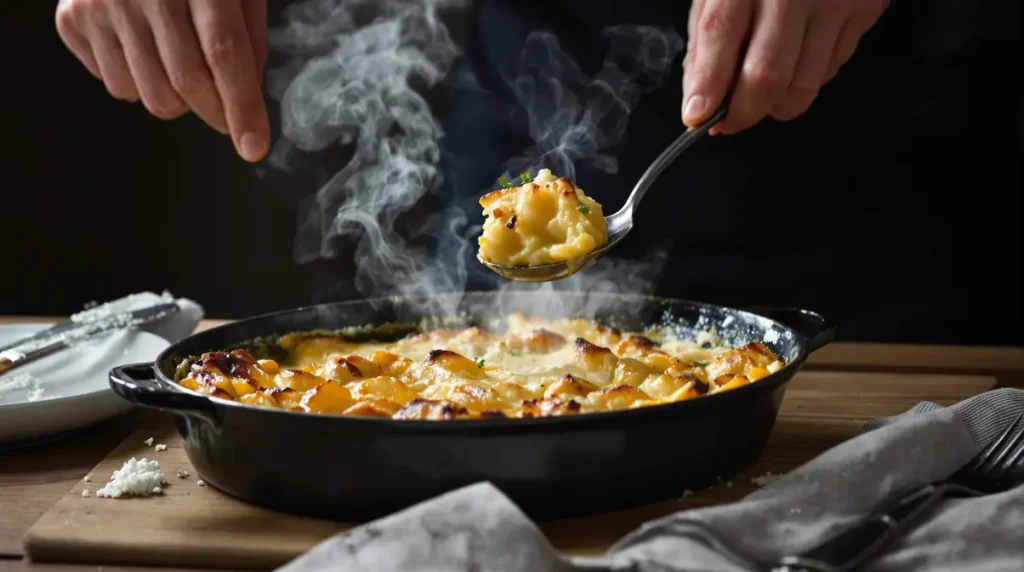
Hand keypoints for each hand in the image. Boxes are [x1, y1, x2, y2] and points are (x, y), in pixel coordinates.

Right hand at [55, 0, 270, 161]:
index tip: (254, 146)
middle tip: (226, 111)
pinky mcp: (73, 19)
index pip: (223, 52)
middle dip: (216, 112)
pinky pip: (117, 86)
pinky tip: (144, 47)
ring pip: (151, 95)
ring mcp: (102, 3)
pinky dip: (140, 82)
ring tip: (179, 60)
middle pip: (187, 83)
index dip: (242, 106)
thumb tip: (245, 101)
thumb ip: (248, 39)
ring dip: (178, 99)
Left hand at [682, 0, 887, 134]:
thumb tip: (700, 96)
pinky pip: (831, 70)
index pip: (721, 35)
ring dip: (775, 106)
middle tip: (727, 123)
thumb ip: (707, 37)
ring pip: (803, 85)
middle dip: (742, 113)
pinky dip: (806, 81)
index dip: (708, 83)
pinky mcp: (867, 9)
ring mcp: (836, 0)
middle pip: (766, 75)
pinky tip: (794, 61)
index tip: (696, 118)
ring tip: (759, 97)